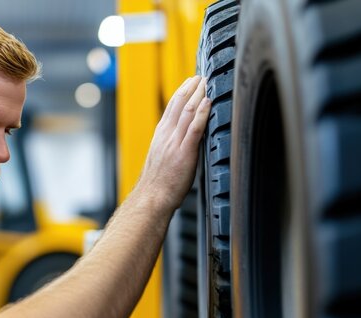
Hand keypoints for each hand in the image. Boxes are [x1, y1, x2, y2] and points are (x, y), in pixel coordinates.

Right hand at [138, 76, 210, 209]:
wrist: (152, 198)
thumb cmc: (158, 185)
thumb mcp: (161, 159)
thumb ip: (171, 146)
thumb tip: (183, 142)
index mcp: (160, 136)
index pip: (171, 108)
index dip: (182, 92)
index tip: (191, 82)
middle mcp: (166, 136)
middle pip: (178, 104)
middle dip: (191, 87)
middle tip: (202, 76)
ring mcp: (174, 143)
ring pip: (186, 112)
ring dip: (198, 94)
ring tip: (207, 83)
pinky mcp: (184, 153)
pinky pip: (194, 128)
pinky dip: (202, 113)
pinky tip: (208, 102)